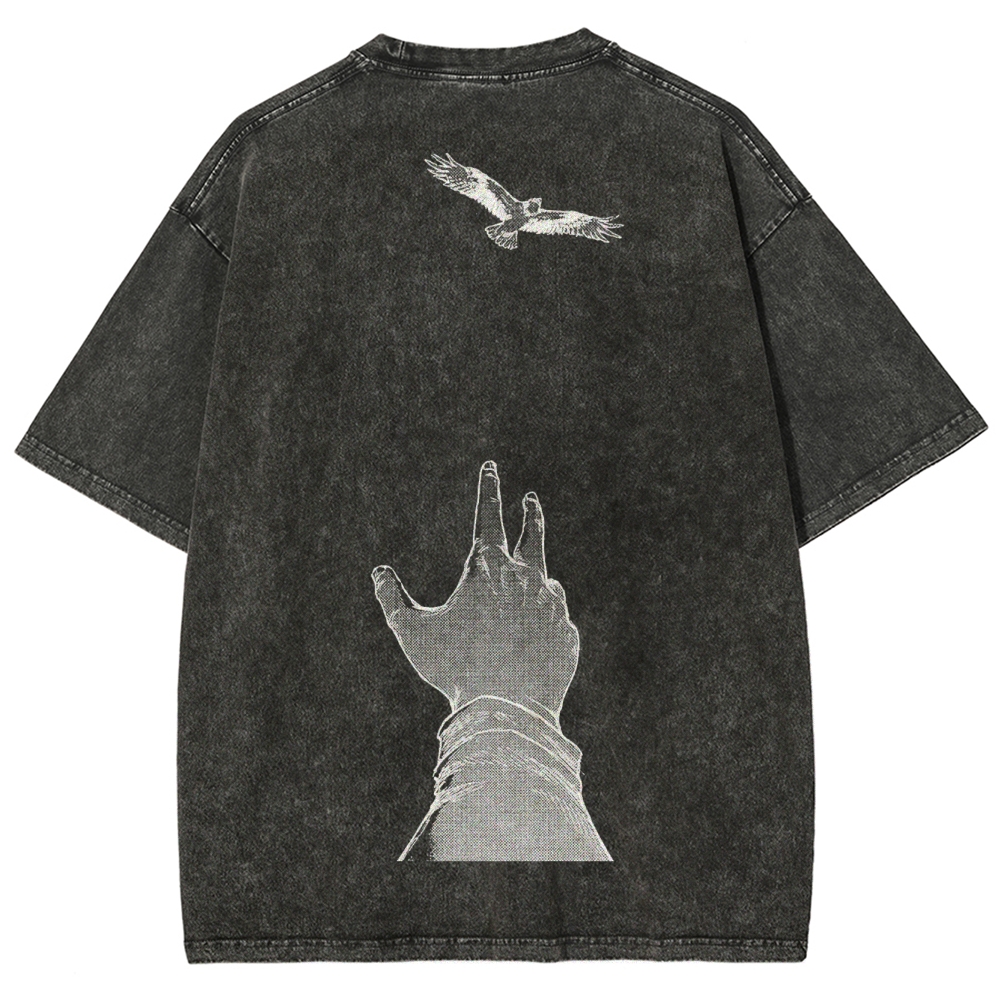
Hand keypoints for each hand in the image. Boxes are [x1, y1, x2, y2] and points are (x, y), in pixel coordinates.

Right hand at [372, 461, 579, 724]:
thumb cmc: (455, 668)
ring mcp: (551, 603)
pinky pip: (555, 620)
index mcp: (488, 566)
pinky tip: (533, 638)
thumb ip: (393, 599)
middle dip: (529, 513)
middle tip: (530, 499)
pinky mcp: (567, 632)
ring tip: (527, 583)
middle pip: (532, 533)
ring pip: (544, 579)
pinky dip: (543, 621)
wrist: (509, 710)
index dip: (488, 487)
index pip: (487, 513)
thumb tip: (378, 572)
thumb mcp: (413, 633)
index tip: (491, 466)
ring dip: (534, 576)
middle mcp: (525, 576)